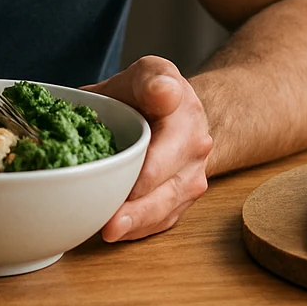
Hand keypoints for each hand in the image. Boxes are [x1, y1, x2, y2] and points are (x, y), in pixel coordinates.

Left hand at [85, 56, 212, 241]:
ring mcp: (193, 175)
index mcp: (185, 111)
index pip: (170, 140)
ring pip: (166, 205)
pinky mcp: (184, 198)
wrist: (175, 115)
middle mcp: (196, 146)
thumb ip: (151, 79)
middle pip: (168, 181)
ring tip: (110, 231)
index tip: (135, 171)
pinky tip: (118, 231)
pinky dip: (140, 227)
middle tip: (110, 219)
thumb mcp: (147, 73)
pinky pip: (164, 218)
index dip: (153, 157)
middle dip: (140, 201)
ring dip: (139, 220)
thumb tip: (164, 93)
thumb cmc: (148, 94)